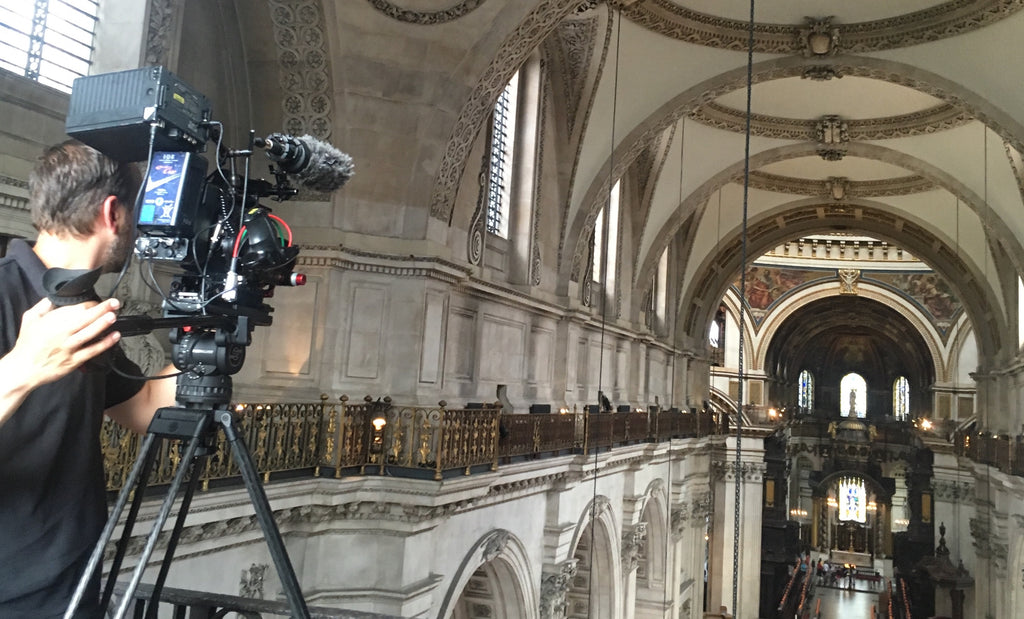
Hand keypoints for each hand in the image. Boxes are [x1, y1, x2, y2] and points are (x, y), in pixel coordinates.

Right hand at [7, 297, 121, 390]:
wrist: (24, 368)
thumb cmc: (27, 344)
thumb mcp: (30, 319)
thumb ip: (43, 306)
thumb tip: (54, 297)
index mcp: (52, 322)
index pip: (75, 309)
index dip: (89, 303)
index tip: (97, 300)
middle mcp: (62, 334)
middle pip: (84, 319)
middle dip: (101, 309)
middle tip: (114, 303)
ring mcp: (69, 348)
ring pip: (89, 333)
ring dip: (103, 324)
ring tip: (114, 316)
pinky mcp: (74, 361)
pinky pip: (92, 351)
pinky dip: (104, 343)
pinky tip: (115, 336)